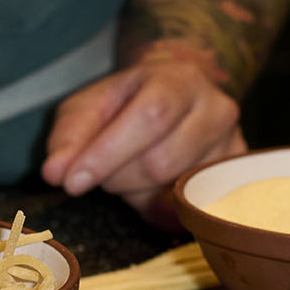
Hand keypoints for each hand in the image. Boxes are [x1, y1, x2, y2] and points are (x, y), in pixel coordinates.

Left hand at [39, 60, 246, 229]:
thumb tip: (54, 173)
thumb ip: (68, 137)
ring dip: (137, 192)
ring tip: (128, 171)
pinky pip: (190, 209)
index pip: (149, 118)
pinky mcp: (235, 178)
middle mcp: (217, 109)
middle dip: (117, 176)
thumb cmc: (124, 103)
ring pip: (175, 191)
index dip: (108, 155)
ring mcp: (233, 145)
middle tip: (102, 170)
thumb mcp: (88, 108)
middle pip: (161, 162)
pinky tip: (149, 188)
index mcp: (178, 80)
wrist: (174, 96)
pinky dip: (159, 207)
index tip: (72, 182)